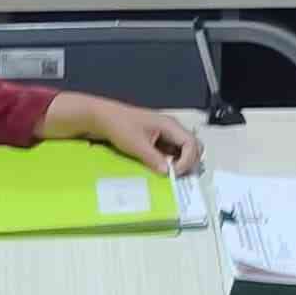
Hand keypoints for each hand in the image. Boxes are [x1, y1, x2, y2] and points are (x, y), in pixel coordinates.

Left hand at [48, 94, 201, 175]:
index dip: (187, 160)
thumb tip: (168, 172)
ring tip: (170, 174)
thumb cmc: (119, 126)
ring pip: (184, 150)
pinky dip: (171, 161)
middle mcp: (171, 128)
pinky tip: (162, 169)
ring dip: (181, 162)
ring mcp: (165, 133)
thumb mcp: (137, 145)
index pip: (191, 144)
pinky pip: (172, 152)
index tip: (174, 172)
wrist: (102, 118)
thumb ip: (154, 159)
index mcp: (170, 125)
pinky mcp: (158, 139)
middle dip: (190, 162)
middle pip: (193, 146)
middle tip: (176, 175)